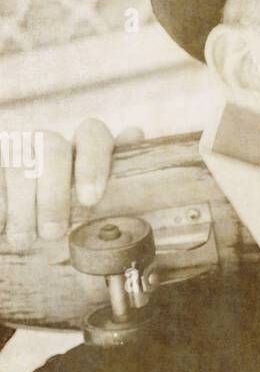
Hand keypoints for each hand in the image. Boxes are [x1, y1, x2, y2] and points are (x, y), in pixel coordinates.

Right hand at [0, 119, 143, 250]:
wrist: (24, 226)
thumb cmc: (67, 216)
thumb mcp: (96, 203)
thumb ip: (115, 176)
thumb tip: (134, 133)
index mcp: (81, 148)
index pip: (92, 135)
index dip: (93, 164)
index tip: (90, 200)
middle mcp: (47, 142)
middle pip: (52, 148)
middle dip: (53, 195)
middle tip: (53, 233)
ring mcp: (15, 149)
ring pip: (18, 163)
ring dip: (23, 206)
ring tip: (24, 238)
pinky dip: (1, 203)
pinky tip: (2, 224)